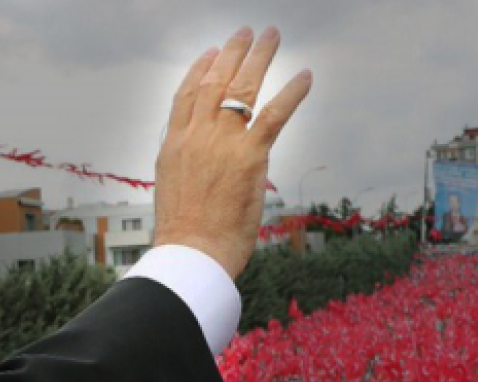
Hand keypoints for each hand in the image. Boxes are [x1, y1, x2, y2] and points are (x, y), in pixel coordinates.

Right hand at [153, 27, 311, 279]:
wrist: (192, 252)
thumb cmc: (183, 234)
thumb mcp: (172, 190)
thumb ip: (185, 166)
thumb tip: (196, 166)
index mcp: (174, 145)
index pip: (187, 95)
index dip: (199, 70)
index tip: (211, 52)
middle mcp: (196, 136)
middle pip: (214, 82)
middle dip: (232, 53)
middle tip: (246, 33)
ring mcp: (222, 143)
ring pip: (241, 88)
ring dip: (258, 58)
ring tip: (270, 36)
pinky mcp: (249, 156)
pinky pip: (275, 114)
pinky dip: (292, 92)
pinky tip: (305, 76)